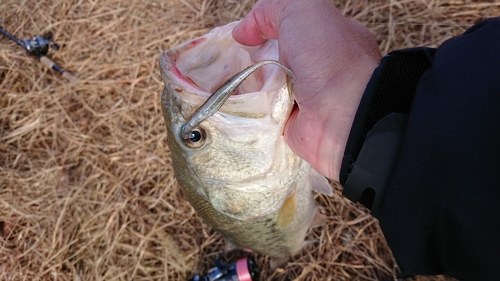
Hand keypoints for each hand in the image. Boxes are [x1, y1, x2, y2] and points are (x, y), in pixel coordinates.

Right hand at [233, 0, 380, 179]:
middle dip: (249, 62)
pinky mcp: (289, 125)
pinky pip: (260, 116)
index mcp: (327, 42)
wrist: (345, 116)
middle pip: (271, 62)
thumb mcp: (303, 10)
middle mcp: (317, 71)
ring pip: (262, 90)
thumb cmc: (329, 58)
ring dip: (244, 87)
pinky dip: (246, 112)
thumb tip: (243, 32)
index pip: (290, 33)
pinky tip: (233, 105)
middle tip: (231, 63)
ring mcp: (303, 101)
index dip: (264, 32)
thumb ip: (271, 9)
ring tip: (227, 84)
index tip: (242, 39)